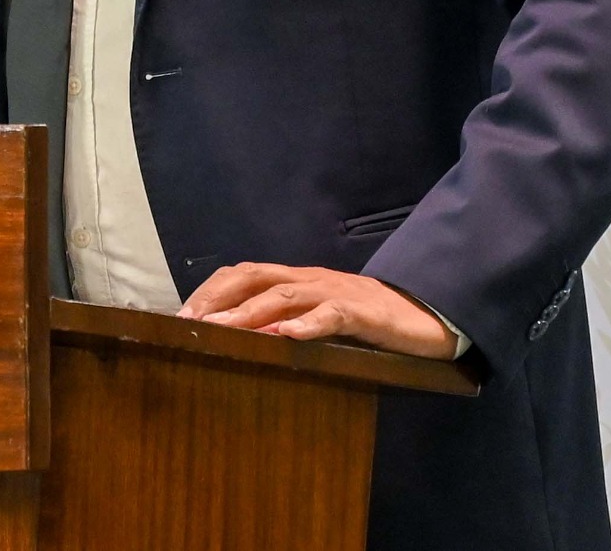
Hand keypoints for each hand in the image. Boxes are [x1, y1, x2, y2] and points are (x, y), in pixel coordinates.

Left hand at [177, 264, 457, 358]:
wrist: (429, 314)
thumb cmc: (370, 319)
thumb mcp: (321, 315)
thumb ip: (287, 317)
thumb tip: (242, 335)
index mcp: (298, 279)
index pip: (243, 273)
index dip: (210, 291)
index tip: (181, 316)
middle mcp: (311, 279)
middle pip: (254, 276)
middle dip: (217, 298)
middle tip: (189, 324)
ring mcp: (337, 292)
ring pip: (284, 294)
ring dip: (248, 312)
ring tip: (220, 330)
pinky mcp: (364, 313)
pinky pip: (331, 315)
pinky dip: (306, 325)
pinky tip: (285, 336)